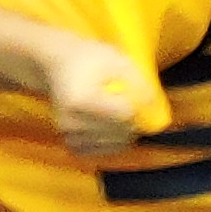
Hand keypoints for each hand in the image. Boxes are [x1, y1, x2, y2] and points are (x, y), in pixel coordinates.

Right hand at [37, 29, 168, 154]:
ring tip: (115, 112)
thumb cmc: (89, 60)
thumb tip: (154, 106)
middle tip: (125, 103)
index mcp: (81, 100)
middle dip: (131, 120)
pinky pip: (101, 152)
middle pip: (120, 132)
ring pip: (114, 144)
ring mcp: (68, 135)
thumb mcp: (117, 61)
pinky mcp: (69, 143)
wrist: (56, 65)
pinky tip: (109, 128)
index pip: (124, 115)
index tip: (128, 94)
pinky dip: (111, 143)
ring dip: (123, 132)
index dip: (135, 105)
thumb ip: (139, 82)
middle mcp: (71, 122)